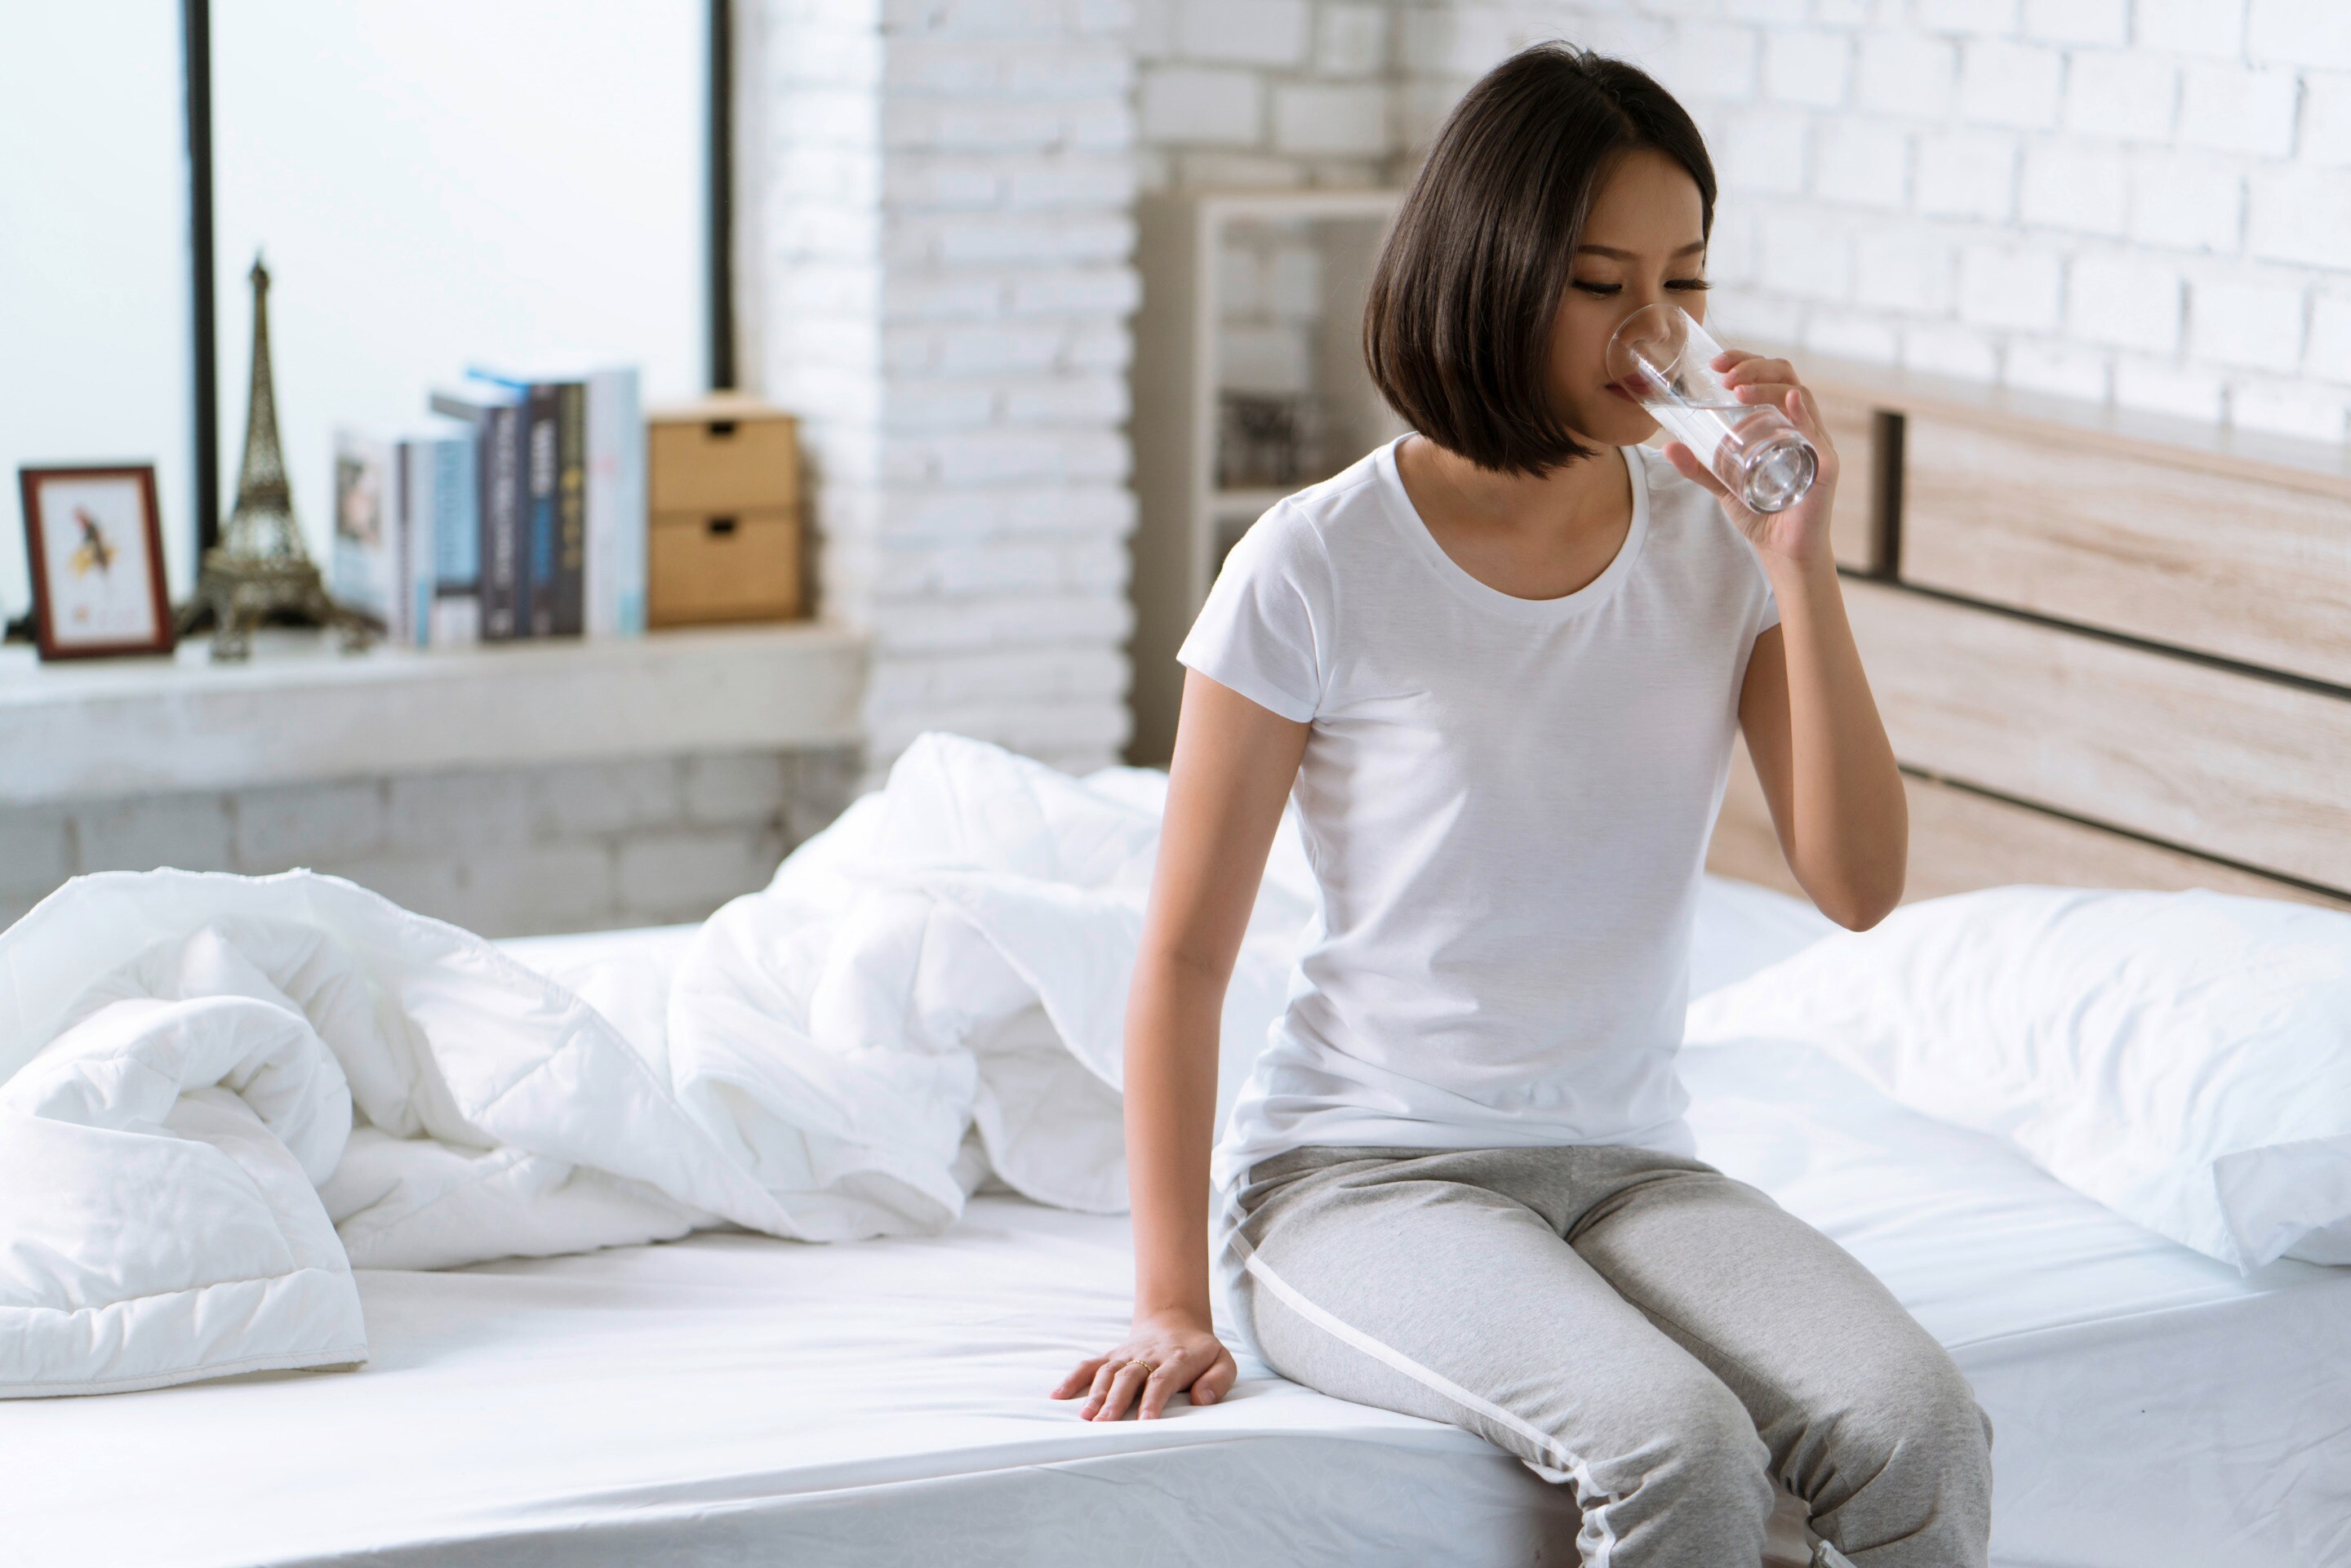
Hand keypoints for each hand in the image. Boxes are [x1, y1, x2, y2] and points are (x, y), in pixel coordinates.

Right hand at [1051, 1310, 1236, 1420]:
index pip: (1162, 1380)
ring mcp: (1127, 1355)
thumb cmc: (1201, 1352)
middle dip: (1117, 1401)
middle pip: (1130, 1377)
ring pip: (1108, 1372)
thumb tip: (1201, 1400)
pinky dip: (1072, 1378)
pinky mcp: (1112, 1356)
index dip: (1153, 1401)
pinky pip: (1090, 1365)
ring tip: (1086, 1417)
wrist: (1176, 1321)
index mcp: (1178, 1359)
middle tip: (1105, 1425)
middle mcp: (1149, 1355)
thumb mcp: (1223, 1361)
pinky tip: (1057, 1396)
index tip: (1145, 1424)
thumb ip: (1218, 1381)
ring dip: (1095, 1393)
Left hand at [1660, 350, 1840, 571]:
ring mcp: (1815, 442)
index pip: (1769, 376)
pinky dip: (1803, 413)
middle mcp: (1801, 425)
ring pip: (1799, 395)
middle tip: (1722, 374)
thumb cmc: (1760, 513)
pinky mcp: (1824, 465)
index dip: (1745, 362)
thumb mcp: (1722, 485)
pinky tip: (1788, 401)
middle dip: (1753, 367)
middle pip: (1784, 377)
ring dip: (1767, 385)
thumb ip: (1698, 466)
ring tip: (1736, 389)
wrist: (1782, 551)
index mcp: (1780, 421)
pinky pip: (1816, 432)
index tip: (1715, 364)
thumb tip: (1667, 446)